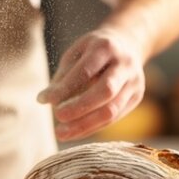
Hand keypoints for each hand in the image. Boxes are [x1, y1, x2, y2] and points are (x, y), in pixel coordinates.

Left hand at [37, 26, 148, 141]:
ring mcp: (134, 82)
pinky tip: (75, 132)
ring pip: (111, 110)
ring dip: (84, 125)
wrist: (127, 44)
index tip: (43, 99)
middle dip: (79, 108)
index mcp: (106, 47)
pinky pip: (113, 118)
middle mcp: (124, 64)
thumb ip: (64, 75)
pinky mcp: (136, 97)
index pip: (85, 71)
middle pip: (105, 92)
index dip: (64, 88)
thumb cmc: (94, 50)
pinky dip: (92, 127)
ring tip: (61, 133)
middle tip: (57, 116)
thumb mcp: (77, 52)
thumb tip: (48, 100)